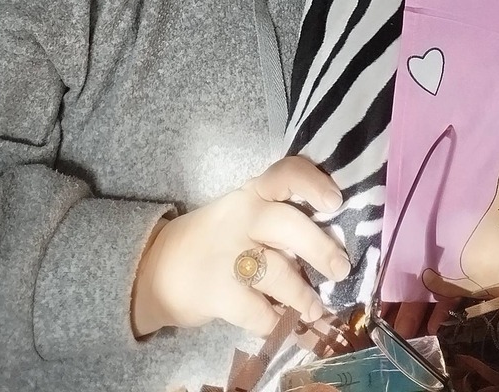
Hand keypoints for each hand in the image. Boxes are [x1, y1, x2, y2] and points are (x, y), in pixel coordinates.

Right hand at [131, 157, 346, 339]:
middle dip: (321, 249)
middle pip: (289, 225)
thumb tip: (330, 248)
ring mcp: (227, 254)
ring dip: (304, 296)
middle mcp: (241, 216)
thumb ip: (280, 224)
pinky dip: (275, 322)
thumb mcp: (244, 217)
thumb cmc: (216, 241)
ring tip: (316, 309)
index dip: (313, 183)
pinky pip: (258, 310)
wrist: (157, 270)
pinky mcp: (216, 292)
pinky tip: (283, 326)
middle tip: (341, 270)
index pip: (286, 173)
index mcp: (253, 193)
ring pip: (279, 272)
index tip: (335, 202)